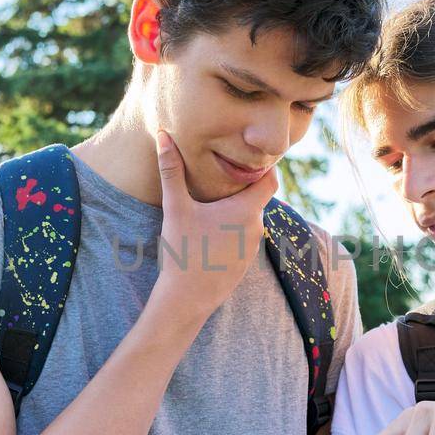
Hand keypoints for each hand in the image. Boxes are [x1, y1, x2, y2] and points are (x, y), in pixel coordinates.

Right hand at [150, 128, 277, 319]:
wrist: (187, 299)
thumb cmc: (183, 251)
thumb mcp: (176, 208)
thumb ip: (172, 170)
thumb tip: (163, 135)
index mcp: (247, 210)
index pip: (270, 178)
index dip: (261, 166)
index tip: (244, 159)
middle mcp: (257, 227)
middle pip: (257, 197)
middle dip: (241, 187)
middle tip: (221, 176)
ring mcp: (254, 247)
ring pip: (250, 218)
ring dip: (235, 210)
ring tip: (213, 203)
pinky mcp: (246, 262)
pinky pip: (244, 237)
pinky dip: (232, 229)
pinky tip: (211, 231)